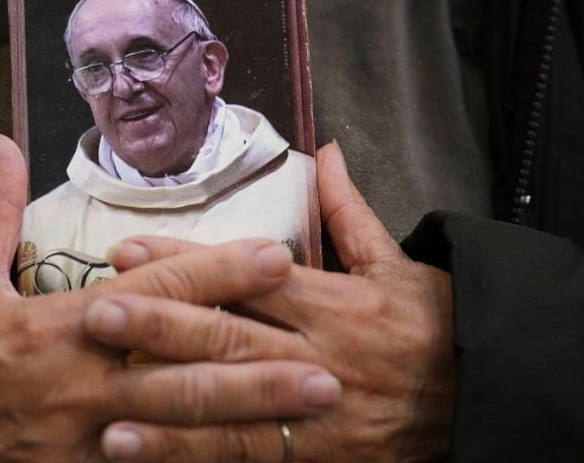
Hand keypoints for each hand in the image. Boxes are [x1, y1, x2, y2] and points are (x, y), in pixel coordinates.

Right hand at [0, 132, 339, 461]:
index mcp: (52, 324)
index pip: (152, 291)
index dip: (215, 272)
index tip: (274, 256)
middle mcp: (73, 383)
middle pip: (180, 371)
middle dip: (257, 367)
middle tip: (326, 365)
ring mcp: (72, 440)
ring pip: (172, 429)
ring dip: (241, 423)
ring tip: (304, 419)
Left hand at [87, 141, 453, 461]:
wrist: (483, 400)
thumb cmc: (434, 327)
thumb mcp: (398, 264)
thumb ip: (350, 211)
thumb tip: (325, 151)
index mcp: (333, 301)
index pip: (247, 276)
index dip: (187, 263)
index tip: (130, 250)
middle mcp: (316, 356)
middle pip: (231, 338)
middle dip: (162, 326)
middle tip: (100, 313)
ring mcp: (315, 413)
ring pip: (233, 407)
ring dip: (168, 407)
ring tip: (108, 406)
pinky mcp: (317, 457)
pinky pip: (252, 457)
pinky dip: (197, 456)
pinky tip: (148, 453)